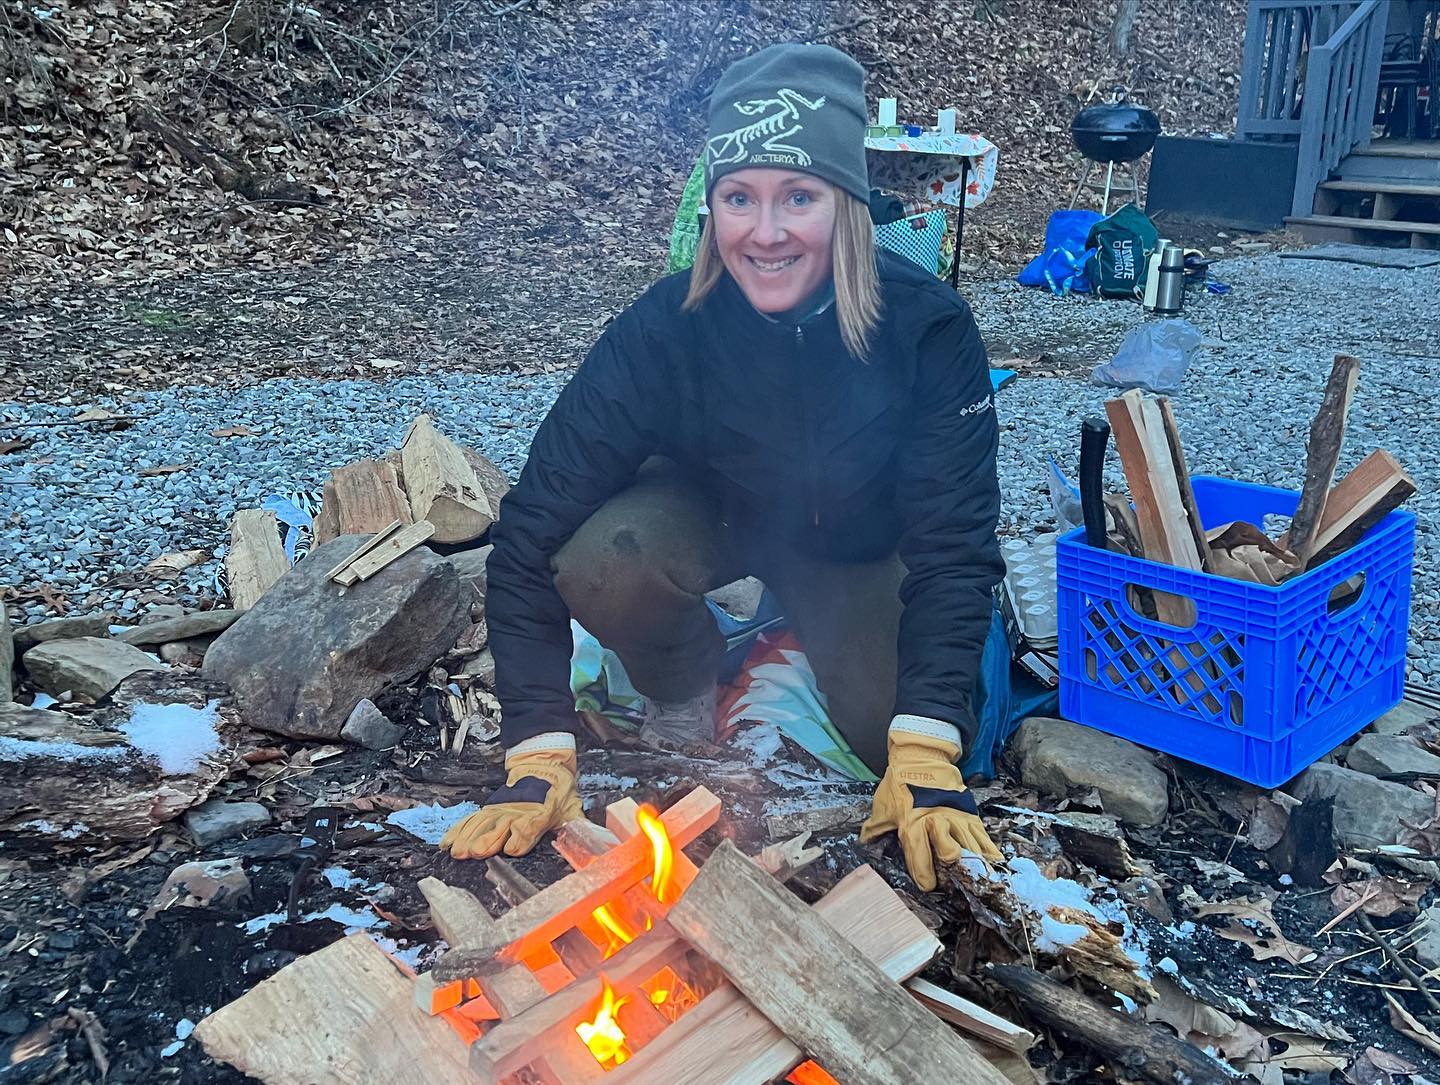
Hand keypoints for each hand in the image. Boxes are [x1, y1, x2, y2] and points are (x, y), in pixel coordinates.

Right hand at [439, 744, 584, 859]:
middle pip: (499, 827)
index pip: (528, 827)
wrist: (542, 761)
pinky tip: (448, 841)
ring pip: (482, 824)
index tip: (513, 848)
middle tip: (474, 852)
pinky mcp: (490, 808)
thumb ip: (581, 825)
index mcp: (538, 813)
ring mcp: (500, 809)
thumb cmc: (557, 788)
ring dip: (468, 838)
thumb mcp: (572, 805)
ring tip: (457, 851)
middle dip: (487, 840)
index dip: (521, 837)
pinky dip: (459, 830)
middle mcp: (516, 812)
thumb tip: (600, 839)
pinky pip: (472, 820)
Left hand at [859, 722, 1000, 891]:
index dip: (924, 876)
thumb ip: (875, 827)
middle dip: (951, 870)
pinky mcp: (970, 812)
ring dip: (972, 865)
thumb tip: (864, 842)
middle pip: (951, 853)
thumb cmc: (899, 783)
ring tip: (976, 879)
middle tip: (951, 878)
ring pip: (971, 847)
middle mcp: (938, 822)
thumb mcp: (883, 805)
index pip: (919, 856)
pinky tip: (992, 864)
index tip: (928, 885)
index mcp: (913, 823)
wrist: (920, 756)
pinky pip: (983, 836)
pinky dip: (989, 852)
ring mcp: (957, 817)